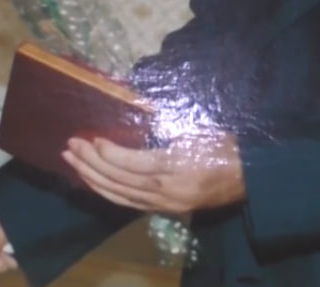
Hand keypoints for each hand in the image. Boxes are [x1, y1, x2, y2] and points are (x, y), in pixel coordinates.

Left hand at [62, 133, 245, 214]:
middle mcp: (166, 189)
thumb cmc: (222, 145)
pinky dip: (106, 192)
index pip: (132, 163)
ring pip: (119, 195)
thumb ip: (164, 127)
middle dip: (90, 164)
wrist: (248, 176)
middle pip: (119, 180)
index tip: (92, 139)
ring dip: (92, 178)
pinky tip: (92, 181)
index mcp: (175, 166)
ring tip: (72, 162)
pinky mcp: (164, 209)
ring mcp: (164, 203)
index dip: (109, 153)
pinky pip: (127, 203)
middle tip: (70, 147)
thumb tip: (133, 111)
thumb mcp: (195, 129)